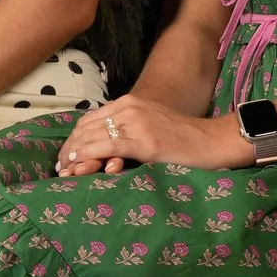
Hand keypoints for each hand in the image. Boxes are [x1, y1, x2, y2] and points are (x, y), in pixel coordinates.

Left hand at [53, 94, 256, 176]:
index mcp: (129, 103)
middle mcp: (129, 107)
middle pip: (85, 128)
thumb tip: (103, 150)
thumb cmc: (186, 140)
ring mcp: (136, 122)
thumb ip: (128, 132)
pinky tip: (78, 168)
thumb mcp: (151, 127)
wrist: (215, 141)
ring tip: (65, 172)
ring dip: (73, 156)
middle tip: (60, 168)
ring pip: (90, 137)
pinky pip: (105, 147)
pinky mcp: (144, 141)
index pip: (89, 120)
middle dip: (69, 149)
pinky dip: (87, 157)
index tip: (65, 157)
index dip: (73, 139)